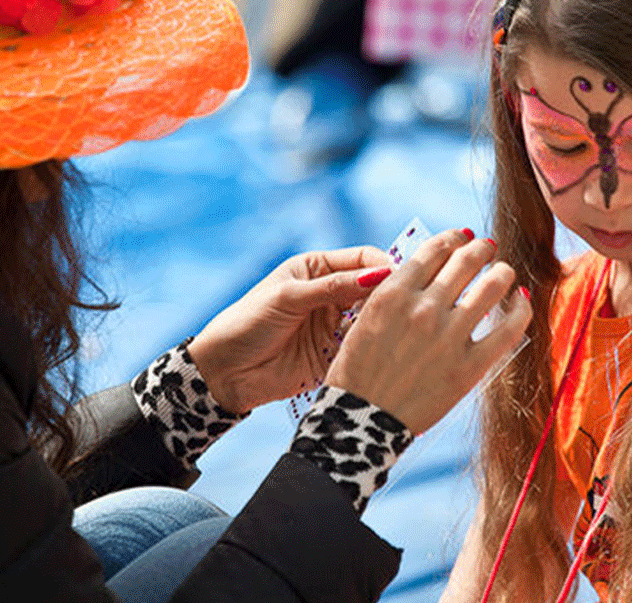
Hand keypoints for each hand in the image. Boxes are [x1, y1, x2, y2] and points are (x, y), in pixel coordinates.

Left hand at [188, 245, 392, 413]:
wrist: (224, 372)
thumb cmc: (247, 323)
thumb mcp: (288, 297)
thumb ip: (333, 287)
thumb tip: (380, 274)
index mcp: (318, 268)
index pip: (363, 258)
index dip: (384, 266)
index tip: (401, 280)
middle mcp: (331, 293)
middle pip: (374, 288)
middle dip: (391, 296)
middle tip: (407, 307)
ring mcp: (335, 325)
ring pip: (374, 319)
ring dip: (386, 323)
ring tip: (400, 330)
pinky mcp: (336, 355)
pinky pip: (364, 348)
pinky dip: (376, 348)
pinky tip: (386, 351)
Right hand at [324, 229, 530, 433]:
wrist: (360, 422)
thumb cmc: (357, 372)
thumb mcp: (364, 319)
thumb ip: (395, 293)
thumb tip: (427, 272)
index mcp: (393, 293)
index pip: (434, 249)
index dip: (454, 238)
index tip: (462, 238)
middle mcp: (423, 308)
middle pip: (467, 260)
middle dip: (481, 249)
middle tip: (488, 250)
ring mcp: (448, 337)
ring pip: (494, 284)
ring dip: (502, 272)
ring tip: (504, 273)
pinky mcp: (469, 367)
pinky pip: (508, 328)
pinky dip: (520, 308)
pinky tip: (522, 301)